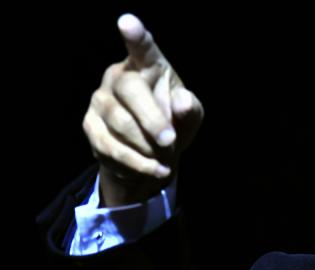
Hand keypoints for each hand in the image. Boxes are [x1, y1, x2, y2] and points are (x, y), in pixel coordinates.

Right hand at [83, 13, 202, 206]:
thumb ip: (190, 108)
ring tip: (167, 157)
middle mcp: (118, 77)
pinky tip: (156, 169)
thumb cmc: (174, 124)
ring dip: (147, 146)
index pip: (142, 48)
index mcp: (148, 66)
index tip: (128, 22)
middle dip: (152, 119)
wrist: (153, 156)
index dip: (136, 36)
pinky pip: (111, 147)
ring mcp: (100, 100)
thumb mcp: (191, 117)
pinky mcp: (90, 126)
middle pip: (130, 90)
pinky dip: (137, 163)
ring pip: (120, 122)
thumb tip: (182, 101)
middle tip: (170, 141)